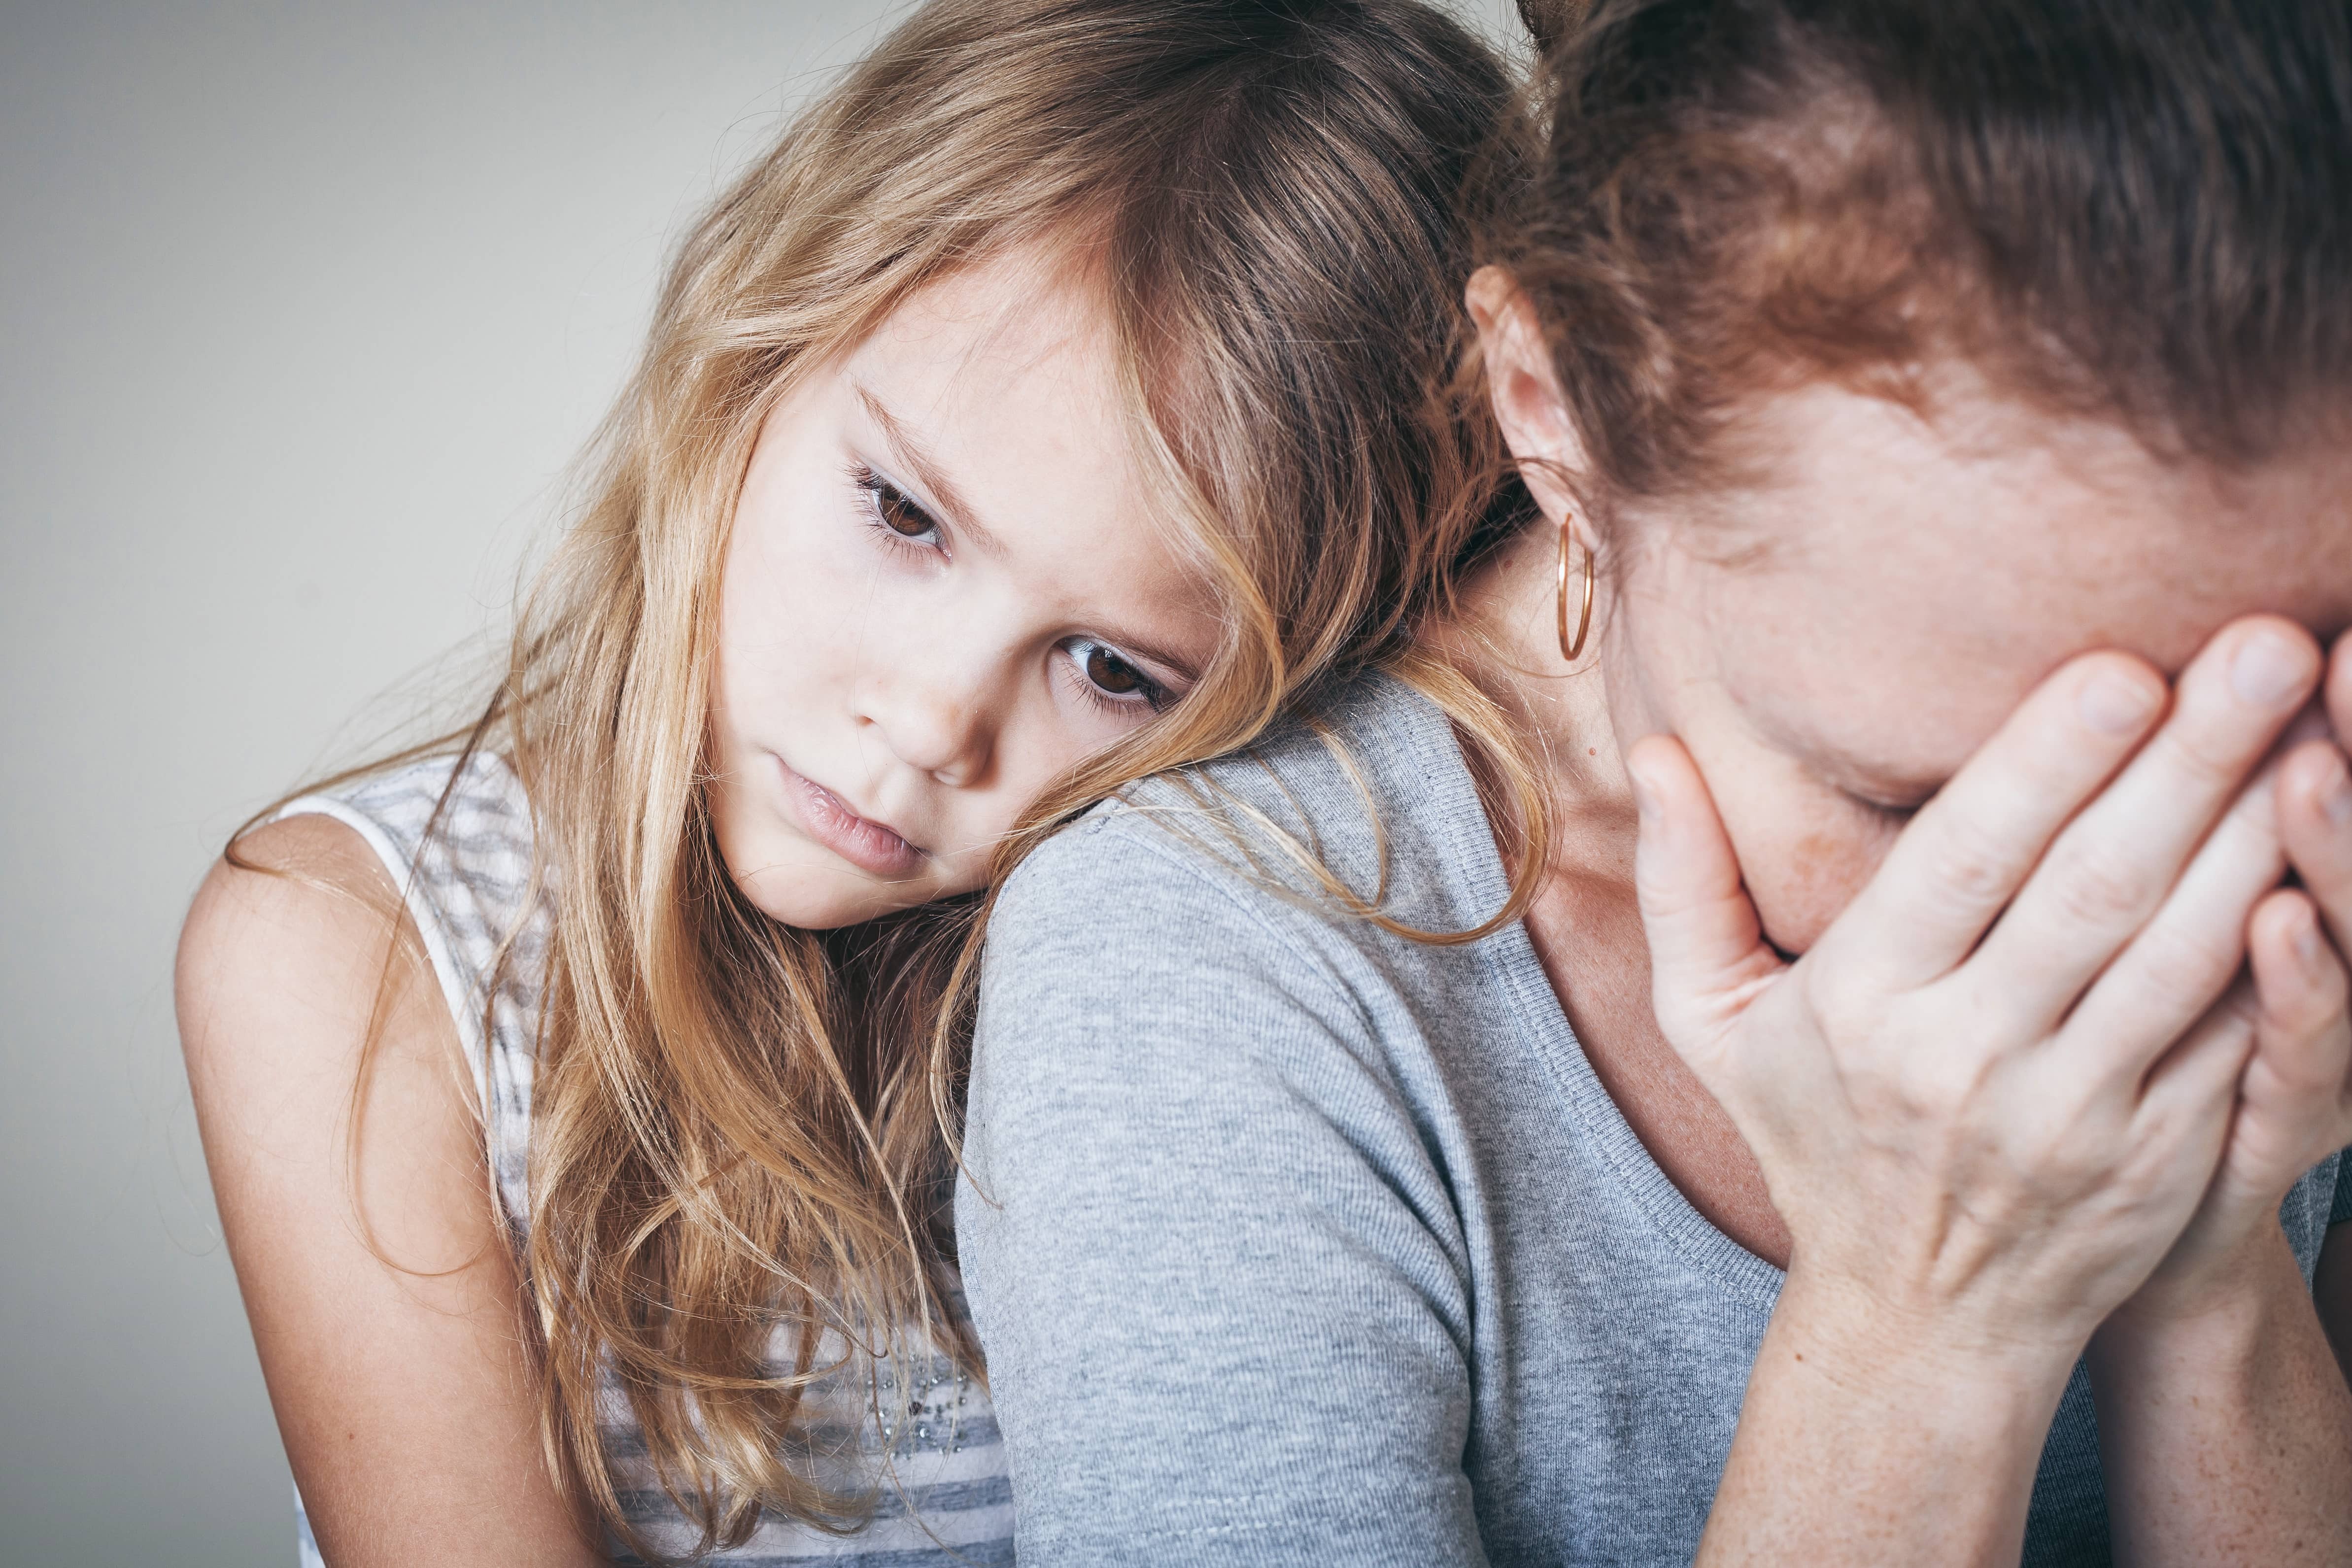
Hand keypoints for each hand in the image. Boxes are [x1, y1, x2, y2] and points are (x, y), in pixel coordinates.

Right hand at [1629, 616, 2322, 1372]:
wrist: (1917, 1321)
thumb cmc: (1814, 1134)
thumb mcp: (1712, 1022)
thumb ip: (1683, 884)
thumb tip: (1650, 751)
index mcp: (1861, 1005)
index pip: (1963, 865)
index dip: (2046, 764)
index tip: (2124, 667)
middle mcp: (1966, 1060)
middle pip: (2094, 890)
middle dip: (2191, 761)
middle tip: (2271, 646)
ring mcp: (2075, 1116)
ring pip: (2183, 954)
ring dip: (2262, 834)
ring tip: (2319, 725)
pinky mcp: (2162, 1159)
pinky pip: (2233, 1037)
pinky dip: (2286, 948)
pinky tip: (2323, 859)